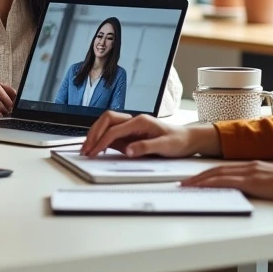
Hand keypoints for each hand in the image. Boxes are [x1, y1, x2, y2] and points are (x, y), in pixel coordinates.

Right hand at [81, 111, 221, 158]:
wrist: (187, 140)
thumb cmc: (178, 141)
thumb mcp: (165, 146)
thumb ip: (146, 147)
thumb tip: (128, 150)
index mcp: (140, 121)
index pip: (115, 129)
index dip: (102, 140)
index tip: (94, 151)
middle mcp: (133, 121)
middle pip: (106, 120)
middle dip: (94, 133)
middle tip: (86, 148)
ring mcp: (131, 127)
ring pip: (106, 124)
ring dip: (95, 135)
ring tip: (87, 149)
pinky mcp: (130, 134)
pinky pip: (111, 133)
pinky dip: (102, 139)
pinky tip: (97, 148)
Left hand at [181, 160, 272, 200]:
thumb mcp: (270, 182)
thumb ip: (257, 184)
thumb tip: (248, 191)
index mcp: (250, 166)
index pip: (222, 169)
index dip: (206, 174)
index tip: (194, 179)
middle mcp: (246, 166)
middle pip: (215, 171)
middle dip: (197, 177)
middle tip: (183, 183)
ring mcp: (248, 173)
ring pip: (217, 175)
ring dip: (199, 181)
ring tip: (186, 186)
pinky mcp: (251, 181)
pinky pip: (226, 182)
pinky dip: (212, 184)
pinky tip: (203, 188)